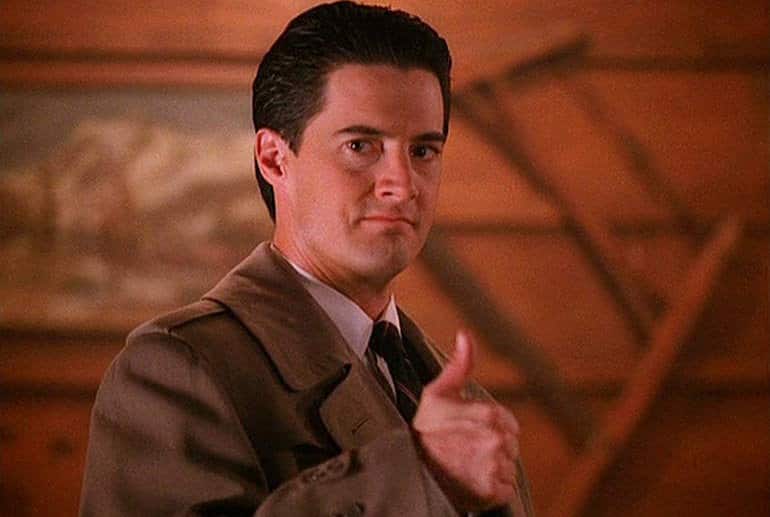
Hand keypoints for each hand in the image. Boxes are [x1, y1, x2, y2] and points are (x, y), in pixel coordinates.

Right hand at [412, 330, 520, 511]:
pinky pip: (505, 488)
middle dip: (493, 446)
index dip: (492, 426)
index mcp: (489, 414)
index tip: (471, 431)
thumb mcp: (437, 393)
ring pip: (508, 466)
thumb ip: (460, 365)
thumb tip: (465, 335)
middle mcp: (494, 441)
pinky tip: (471, 480)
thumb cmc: (424, 429)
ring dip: (493, 467)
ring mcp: (494, 467)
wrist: (408, 467)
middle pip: (510, 444)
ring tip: (467, 464)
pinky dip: (492, 488)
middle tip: (465, 448)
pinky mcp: (492, 492)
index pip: (509, 423)